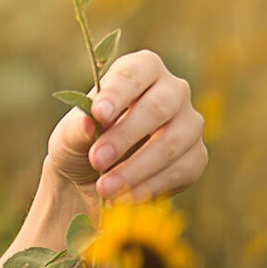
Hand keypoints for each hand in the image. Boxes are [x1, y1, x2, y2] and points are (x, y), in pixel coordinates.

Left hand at [46, 49, 208, 206]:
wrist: (92, 176)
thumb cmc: (83, 141)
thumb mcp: (70, 133)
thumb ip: (79, 126)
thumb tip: (89, 121)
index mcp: (141, 70)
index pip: (133, 74)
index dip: (117, 93)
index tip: (98, 113)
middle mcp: (172, 90)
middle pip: (157, 108)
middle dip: (124, 136)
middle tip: (96, 159)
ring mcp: (189, 123)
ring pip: (172, 142)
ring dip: (136, 168)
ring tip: (104, 187)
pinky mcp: (196, 156)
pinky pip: (181, 170)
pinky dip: (149, 186)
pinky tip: (123, 198)